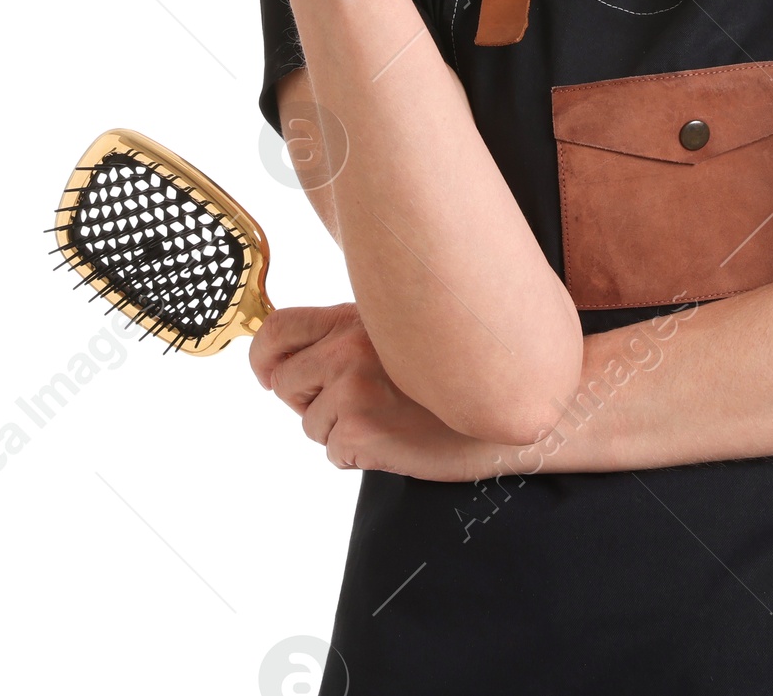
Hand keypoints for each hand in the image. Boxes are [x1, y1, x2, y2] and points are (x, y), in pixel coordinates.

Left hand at [249, 303, 494, 481]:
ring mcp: (353, 388)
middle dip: (308, 401)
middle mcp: (349, 346)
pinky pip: (333, 452)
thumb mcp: (405, 336)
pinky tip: (396, 439)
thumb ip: (354, 336)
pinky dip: (358, 455)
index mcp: (358, 317)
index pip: (279, 328)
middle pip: (284, 382)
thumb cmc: (460, 372)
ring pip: (309, 423)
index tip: (268, 375)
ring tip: (388, 419)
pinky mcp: (361, 429)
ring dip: (339, 430)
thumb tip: (294, 360)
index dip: (264, 357)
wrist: (508, 408)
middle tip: (350, 405)